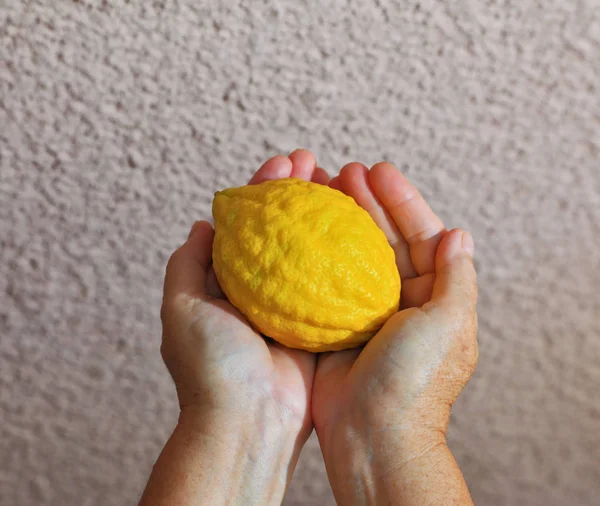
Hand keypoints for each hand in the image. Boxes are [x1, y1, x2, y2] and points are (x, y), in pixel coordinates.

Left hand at [142, 150, 328, 505]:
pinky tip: (358, 225)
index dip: (264, 189)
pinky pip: (334, 282)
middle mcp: (263, 289)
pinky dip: (345, 253)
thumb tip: (202, 224)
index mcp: (230, 282)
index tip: (282, 161)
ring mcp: (294, 305)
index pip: (249, 223)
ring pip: (311, 249)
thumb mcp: (180, 307)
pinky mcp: (321, 323)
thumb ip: (185, 264)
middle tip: (314, 161)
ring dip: (324, 214)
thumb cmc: (210, 367)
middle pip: (283, 229)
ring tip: (339, 180)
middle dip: (298, 191)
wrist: (248, 423)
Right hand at [313, 162, 477, 504]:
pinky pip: (325, 278)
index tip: (378, 170)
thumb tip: (460, 232)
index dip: (402, 200)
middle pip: (383, 237)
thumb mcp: (450, 325)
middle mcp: (400, 297)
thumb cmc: (416, 381)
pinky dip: (314, 254)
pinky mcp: (335, 322)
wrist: (373, 435)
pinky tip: (299, 230)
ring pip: (351, 253)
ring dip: (338, 221)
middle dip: (366, 202)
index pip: (421, 234)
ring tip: (319, 189)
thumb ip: (458, 277)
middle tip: (343, 171)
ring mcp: (365, 309)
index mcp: (433, 295)